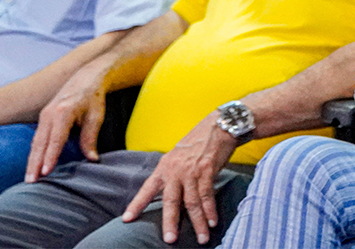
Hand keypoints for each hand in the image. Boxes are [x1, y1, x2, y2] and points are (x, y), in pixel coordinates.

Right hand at [25, 65, 107, 181]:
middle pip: (40, 143)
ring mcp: (44, 116)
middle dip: (35, 163)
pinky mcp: (43, 118)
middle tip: (31, 181)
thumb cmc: (93, 98)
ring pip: (36, 142)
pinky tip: (34, 164)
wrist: (85, 79)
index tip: (46, 172)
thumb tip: (92, 159)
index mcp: (63, 112)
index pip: (56, 139)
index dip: (51, 156)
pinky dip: (34, 152)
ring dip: (32, 160)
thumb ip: (90, 138)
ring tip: (30, 178)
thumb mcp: (96, 117)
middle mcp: (49, 115)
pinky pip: (37, 138)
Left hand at [122, 113, 238, 243]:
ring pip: (192, 202)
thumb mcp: (178, 156)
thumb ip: (173, 174)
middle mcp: (175, 171)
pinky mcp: (208, 171)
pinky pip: (208, 195)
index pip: (147, 189)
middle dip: (170, 222)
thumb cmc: (198, 142)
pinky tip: (212, 222)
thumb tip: (173, 195)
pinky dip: (210, 210)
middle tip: (170, 239)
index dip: (137, 204)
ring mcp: (192, 171)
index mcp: (164, 167)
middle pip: (171, 201)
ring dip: (198, 222)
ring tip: (202, 238)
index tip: (127, 219)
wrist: (218, 126)